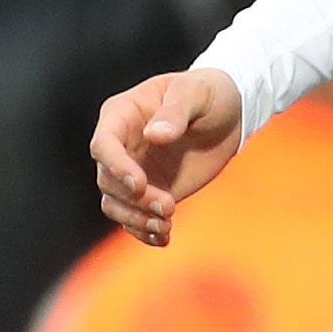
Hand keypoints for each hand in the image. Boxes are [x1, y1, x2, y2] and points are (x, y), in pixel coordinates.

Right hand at [91, 67, 246, 243]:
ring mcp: (134, 171)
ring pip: (116, 204)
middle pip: (107, 180)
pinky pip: (136, 218)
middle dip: (133, 199)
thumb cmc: (208, 93)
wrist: (229, 114)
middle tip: (168, 206)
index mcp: (122, 115)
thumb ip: (175, 111)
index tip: (138, 184)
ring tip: (165, 227)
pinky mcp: (151, 193)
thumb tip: (155, 135)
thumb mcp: (195, 92)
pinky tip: (163, 238)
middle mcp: (121, 146)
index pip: (103, 145)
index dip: (115, 166)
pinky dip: (145, 232)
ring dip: (136, 220)